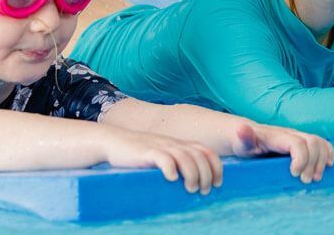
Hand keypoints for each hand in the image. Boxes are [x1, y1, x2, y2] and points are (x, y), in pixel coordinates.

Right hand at [104, 129, 222, 194]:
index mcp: (182, 145)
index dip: (217, 168)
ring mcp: (161, 146)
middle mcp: (175, 144)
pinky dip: (170, 168)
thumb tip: (196, 182)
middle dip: (206, 175)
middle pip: (200, 156)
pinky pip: (162, 158)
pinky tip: (171, 179)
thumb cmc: (142, 153)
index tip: (218, 184)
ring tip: (190, 189)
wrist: (115, 141)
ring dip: (192, 174)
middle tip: (203, 191)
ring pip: (185, 157)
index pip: (207, 152)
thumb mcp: (165, 154)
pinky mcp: (146, 152)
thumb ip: (179, 162)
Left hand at [232, 123, 333, 183]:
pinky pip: (323, 144)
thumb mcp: (241, 143)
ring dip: (322, 161)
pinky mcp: (304, 143)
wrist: (249, 137)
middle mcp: (292, 134)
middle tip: (305, 181)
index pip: (297, 143)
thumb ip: (244, 137)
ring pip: (320, 143)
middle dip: (313, 162)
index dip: (301, 158)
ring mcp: (300, 138)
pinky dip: (329, 153)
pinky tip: (328, 165)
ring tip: (315, 178)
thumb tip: (242, 128)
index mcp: (278, 136)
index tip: (295, 174)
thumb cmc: (245, 144)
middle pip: (312, 142)